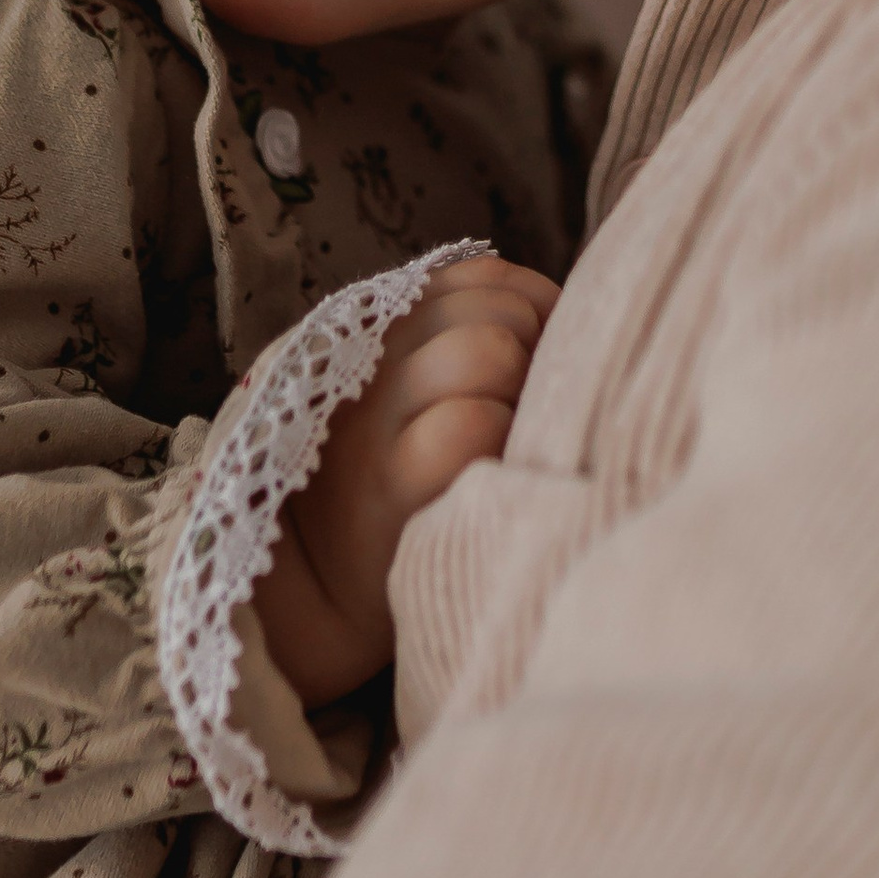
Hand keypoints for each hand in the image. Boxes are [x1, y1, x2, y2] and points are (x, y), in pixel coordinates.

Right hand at [264, 258, 558, 702]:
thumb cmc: (393, 492)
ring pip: (486, 351)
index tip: (534, 361)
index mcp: (373, 333)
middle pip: (494, 310)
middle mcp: (364, 363)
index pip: (478, 279)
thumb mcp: (407, 394)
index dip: (529, 311)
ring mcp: (373, 423)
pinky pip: (473, 421)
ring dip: (519, 395)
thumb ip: (460, 337)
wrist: (319, 598)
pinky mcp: (389, 487)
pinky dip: (502, 440)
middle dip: (532, 354)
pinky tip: (494, 476)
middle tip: (522, 411)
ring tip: (509, 442)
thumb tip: (559, 314)